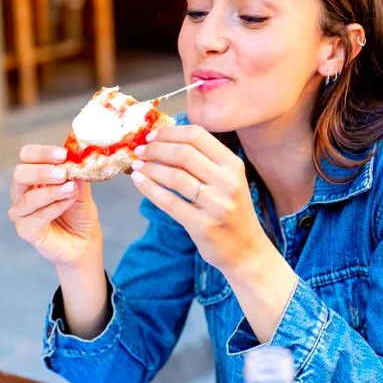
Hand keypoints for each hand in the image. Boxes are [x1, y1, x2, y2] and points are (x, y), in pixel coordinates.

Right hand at [9, 145, 102, 265]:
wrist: (84, 242)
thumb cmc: (79, 214)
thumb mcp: (82, 191)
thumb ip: (77, 177)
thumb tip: (76, 162)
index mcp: (33, 176)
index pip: (27, 156)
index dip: (42, 153)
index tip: (62, 154)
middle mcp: (22, 192)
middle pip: (20, 173)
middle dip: (42, 171)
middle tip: (63, 173)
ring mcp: (21, 212)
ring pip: (27, 197)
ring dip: (51, 192)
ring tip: (70, 190)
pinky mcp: (26, 230)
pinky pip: (36, 217)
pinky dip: (54, 208)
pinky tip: (67, 203)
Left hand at [130, 125, 269, 272]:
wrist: (246, 250)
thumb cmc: (230, 211)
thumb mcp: (227, 180)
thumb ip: (203, 161)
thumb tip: (164, 140)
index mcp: (233, 165)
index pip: (198, 135)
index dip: (170, 132)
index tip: (152, 135)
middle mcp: (227, 182)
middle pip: (184, 153)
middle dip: (156, 148)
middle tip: (140, 151)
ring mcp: (216, 204)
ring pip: (175, 176)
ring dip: (150, 168)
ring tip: (136, 165)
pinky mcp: (202, 225)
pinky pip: (169, 202)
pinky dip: (149, 188)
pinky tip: (138, 180)